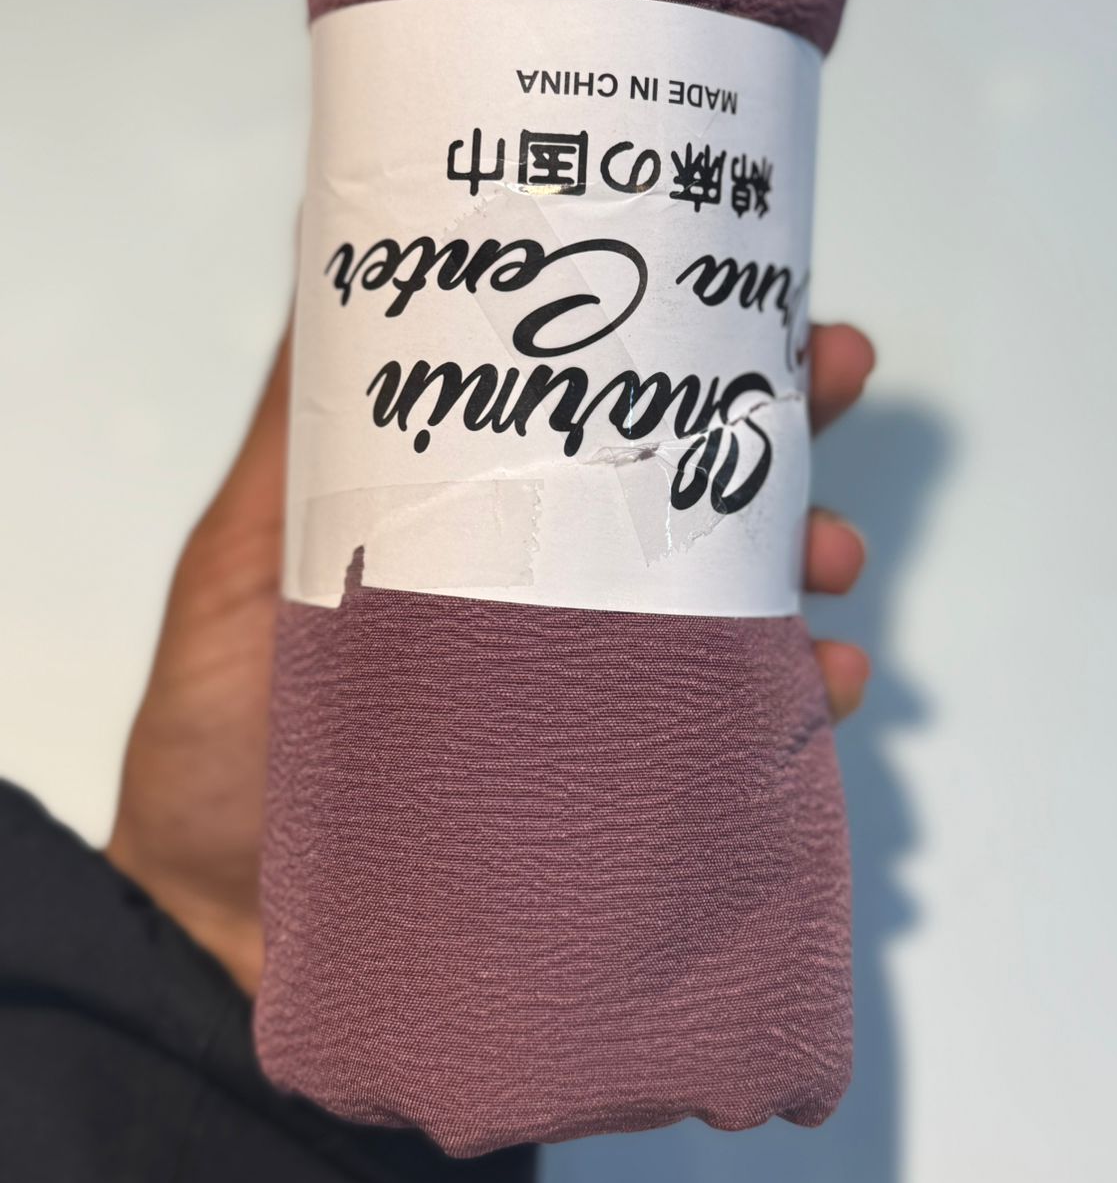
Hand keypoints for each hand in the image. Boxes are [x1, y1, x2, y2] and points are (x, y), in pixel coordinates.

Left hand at [106, 323, 873, 992]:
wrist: (215, 927)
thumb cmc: (225, 737)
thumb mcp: (249, 557)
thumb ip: (292, 431)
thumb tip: (317, 255)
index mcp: (485, 528)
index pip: (598, 419)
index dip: (680, 351)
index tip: (743, 291)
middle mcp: (557, 600)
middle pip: (691, 495)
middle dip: (782, 426)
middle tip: (834, 377)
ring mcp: (596, 695)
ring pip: (738, 605)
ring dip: (807, 559)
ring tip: (828, 553)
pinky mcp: (622, 792)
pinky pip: (736, 738)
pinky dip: (796, 705)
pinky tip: (825, 682)